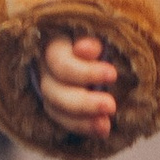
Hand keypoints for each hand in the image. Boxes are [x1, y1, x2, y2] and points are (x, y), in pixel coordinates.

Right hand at [35, 25, 119, 139]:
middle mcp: (45, 66)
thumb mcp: (98, 30)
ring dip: (81, 120)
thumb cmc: (101, 33)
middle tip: (111, 106)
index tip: (113, 75)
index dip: (84, 71)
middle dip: (83, 102)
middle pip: (54, 89)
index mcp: (54, 41)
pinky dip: (81, 126)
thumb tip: (86, 49)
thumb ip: (92, 39)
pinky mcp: (56, 102)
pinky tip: (101, 130)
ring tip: (105, 126)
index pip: (60, 61)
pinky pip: (62, 120)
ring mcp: (49, 85)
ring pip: (54, 107)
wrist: (101, 39)